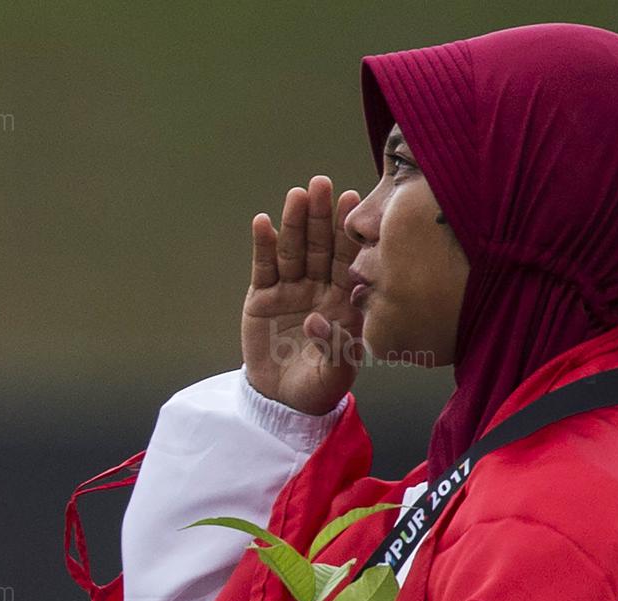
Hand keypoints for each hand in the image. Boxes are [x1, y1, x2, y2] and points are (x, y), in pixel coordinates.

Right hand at [242, 175, 362, 414]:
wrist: (284, 400)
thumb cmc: (320, 386)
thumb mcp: (335, 373)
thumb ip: (334, 348)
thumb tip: (315, 320)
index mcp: (344, 301)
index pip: (348, 260)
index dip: (349, 232)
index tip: (355, 200)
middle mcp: (319, 288)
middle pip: (321, 246)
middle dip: (321, 215)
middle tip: (321, 184)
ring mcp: (290, 290)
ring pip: (294, 250)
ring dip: (294, 222)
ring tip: (296, 195)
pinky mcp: (262, 296)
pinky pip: (264, 267)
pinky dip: (263, 245)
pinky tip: (262, 222)